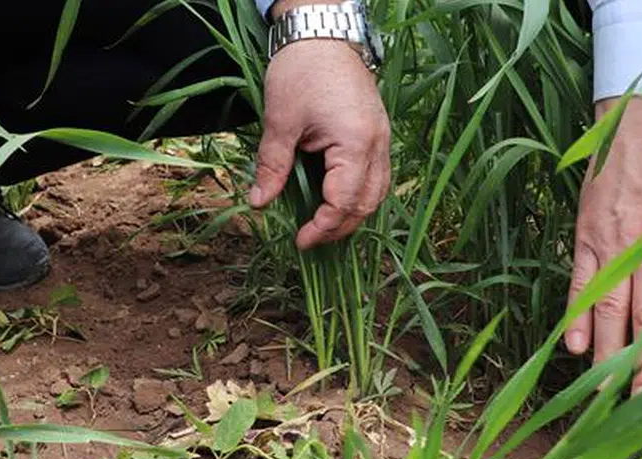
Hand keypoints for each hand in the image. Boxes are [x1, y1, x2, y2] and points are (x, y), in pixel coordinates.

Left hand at [247, 37, 390, 248]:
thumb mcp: (280, 121)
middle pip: (367, 204)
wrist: (322, 34)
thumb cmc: (301, 71)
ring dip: (352, 214)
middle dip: (339, 228)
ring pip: (377, 193)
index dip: (322, 228)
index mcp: (355, 144)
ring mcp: (382, 139)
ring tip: (322, 225)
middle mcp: (378, 145)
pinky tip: (336, 200)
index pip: (344, 203)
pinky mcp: (378, 134)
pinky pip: (377, 176)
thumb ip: (272, 166)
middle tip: (309, 239)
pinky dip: (359, 195)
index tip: (300, 241)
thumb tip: (258, 203)